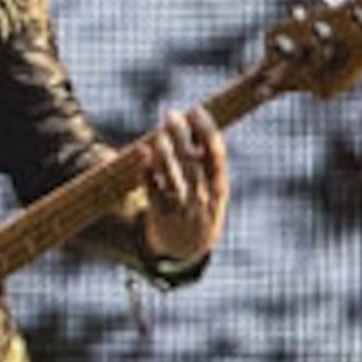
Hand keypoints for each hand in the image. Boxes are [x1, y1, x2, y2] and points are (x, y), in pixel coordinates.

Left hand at [137, 105, 228, 263]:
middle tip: (171, 113)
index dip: (207, 131)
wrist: (188, 251)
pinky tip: (141, 154)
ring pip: (172, 177)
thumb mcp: (214, 192)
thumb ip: (208, 166)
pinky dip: (147, 172)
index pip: (216, 155)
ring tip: (157, 133)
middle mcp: (202, 197)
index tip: (197, 110)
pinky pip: (152, 191)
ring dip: (164, 153)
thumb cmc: (201, 211)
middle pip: (192, 161)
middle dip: (182, 136)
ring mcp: (181, 207)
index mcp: (219, 188)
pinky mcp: (160, 215)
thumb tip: (197, 130)